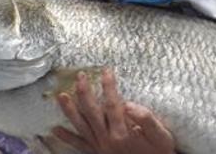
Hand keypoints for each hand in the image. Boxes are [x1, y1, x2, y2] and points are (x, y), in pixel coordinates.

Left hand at [53, 69, 175, 153]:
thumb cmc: (159, 151)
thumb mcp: (161, 135)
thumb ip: (146, 119)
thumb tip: (129, 104)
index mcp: (123, 132)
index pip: (112, 104)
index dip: (108, 86)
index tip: (106, 70)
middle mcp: (107, 139)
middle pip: (91, 111)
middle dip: (84, 92)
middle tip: (80, 76)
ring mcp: (100, 147)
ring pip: (81, 126)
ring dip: (70, 110)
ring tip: (60, 96)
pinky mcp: (97, 153)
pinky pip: (79, 145)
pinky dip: (67, 138)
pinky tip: (54, 130)